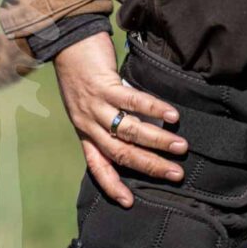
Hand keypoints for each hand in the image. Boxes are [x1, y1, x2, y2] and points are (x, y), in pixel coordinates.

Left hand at [53, 32, 186, 207]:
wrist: (66, 45)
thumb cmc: (84, 76)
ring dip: (156, 140)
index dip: (111, 185)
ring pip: (128, 130)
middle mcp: (87, 123)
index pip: (96, 166)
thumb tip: (143, 137)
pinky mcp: (102, 85)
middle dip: (149, 165)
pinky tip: (171, 115)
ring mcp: (94, 105)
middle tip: (175, 174)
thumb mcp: (90, 106)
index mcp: (84, 132)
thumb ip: (110, 122)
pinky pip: (131, 101)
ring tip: (180, 147)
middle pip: (119, 152)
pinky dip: (153, 108)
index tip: (128, 202)